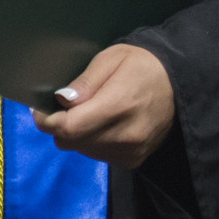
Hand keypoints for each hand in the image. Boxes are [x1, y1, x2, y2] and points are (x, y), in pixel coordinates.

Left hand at [33, 43, 174, 167]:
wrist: (179, 84)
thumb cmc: (141, 65)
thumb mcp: (110, 59)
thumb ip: (85, 81)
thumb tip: (62, 99)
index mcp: (118, 107)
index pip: (68, 127)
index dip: (47, 120)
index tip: (39, 108)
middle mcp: (125, 136)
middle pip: (71, 141)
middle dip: (59, 125)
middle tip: (63, 106)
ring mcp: (131, 152)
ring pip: (82, 150)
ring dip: (76, 134)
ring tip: (86, 113)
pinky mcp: (134, 160)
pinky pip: (98, 155)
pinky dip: (92, 142)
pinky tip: (101, 124)